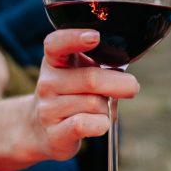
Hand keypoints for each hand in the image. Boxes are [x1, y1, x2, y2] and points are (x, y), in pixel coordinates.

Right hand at [0, 29, 139, 170]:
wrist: (38, 130)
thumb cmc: (69, 95)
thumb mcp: (76, 72)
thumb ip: (96, 64)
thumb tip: (128, 76)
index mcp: (54, 62)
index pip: (56, 44)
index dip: (74, 38)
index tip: (95, 37)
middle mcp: (47, 83)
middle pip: (90, 79)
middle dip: (119, 84)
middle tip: (132, 87)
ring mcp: (48, 109)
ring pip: (93, 104)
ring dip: (107, 108)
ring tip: (100, 110)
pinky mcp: (54, 134)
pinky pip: (85, 125)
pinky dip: (100, 124)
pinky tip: (100, 123)